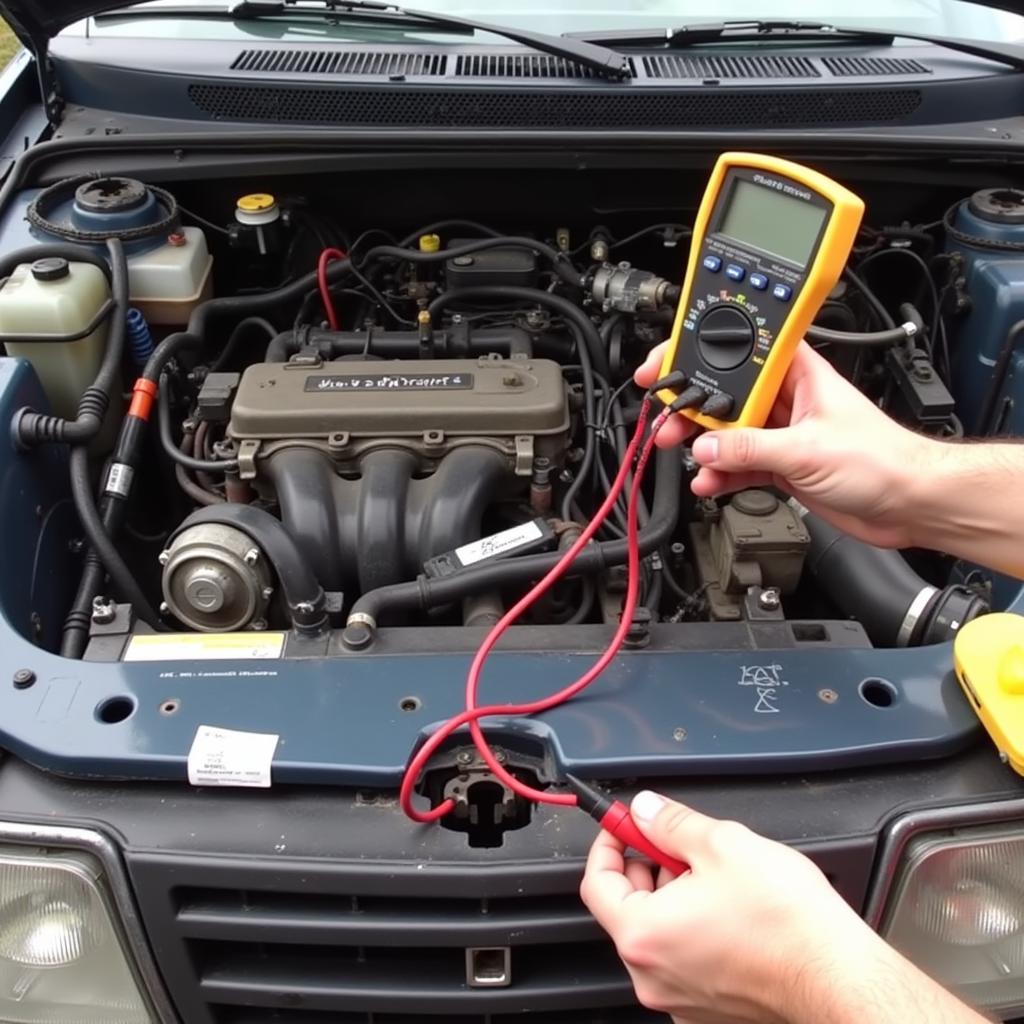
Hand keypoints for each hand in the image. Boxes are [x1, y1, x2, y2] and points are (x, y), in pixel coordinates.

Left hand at [580, 792, 989, 1023]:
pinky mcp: (709, 1010)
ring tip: (713, 876)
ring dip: (672, 899)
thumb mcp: (722, 844)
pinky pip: (684, 961)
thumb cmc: (788, 924)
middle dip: (646, 868)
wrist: (840, 978)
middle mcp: (653, 976)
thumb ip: (670, 823)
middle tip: (673, 844)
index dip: (609, 844)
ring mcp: (681, 1000)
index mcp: (644, 935)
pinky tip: (728, 910)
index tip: (622, 825)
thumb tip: (646, 810)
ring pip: (658, 935)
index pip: (596, 883)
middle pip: (626, 910)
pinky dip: (693, 931)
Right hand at [634, 342, 935, 547]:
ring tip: (683, 452)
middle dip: (695, 408)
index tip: (671, 363)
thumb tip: (707, 447)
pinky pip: (740, 464)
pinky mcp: (783, 465)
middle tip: (668, 417)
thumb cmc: (885, 460)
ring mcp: (784, 433)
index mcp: (800, 374)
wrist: (910, 504)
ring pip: (730, 434)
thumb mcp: (807, 449)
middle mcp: (789, 399)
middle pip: (728, 396)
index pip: (743, 351)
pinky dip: (721, 474)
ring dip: (705, 446)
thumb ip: (750, 448)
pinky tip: (709, 482)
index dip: (704, 351)